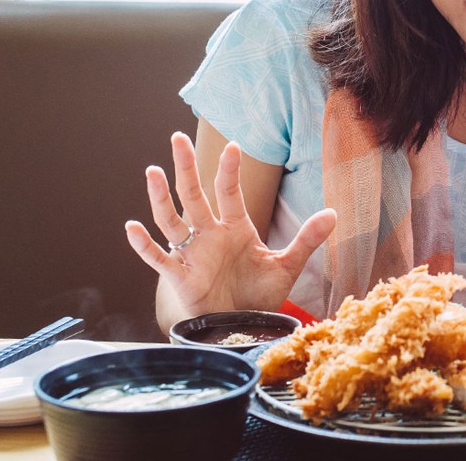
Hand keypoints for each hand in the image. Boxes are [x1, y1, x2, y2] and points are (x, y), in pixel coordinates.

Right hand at [124, 132, 335, 316]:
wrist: (241, 327)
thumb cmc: (258, 295)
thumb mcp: (286, 265)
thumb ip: (307, 239)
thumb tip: (334, 213)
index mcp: (235, 228)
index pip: (229, 192)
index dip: (230, 170)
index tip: (233, 146)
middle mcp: (210, 235)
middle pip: (194, 195)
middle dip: (186, 167)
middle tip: (177, 138)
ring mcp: (192, 254)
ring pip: (172, 220)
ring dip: (161, 198)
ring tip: (153, 172)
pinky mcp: (180, 277)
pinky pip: (158, 258)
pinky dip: (144, 245)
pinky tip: (131, 227)